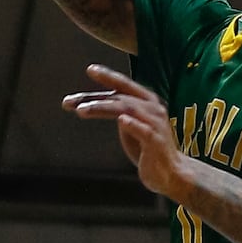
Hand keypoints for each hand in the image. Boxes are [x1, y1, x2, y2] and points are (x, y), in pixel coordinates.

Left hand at [63, 64, 188, 197]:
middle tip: (70, 102)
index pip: (124, 85)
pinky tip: (121, 120)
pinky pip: (144, 131)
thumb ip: (116, 111)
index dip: (107, 77)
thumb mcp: (129, 124)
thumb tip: (91, 102)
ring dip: (102, 108)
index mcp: (146, 101)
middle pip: (120, 97)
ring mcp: (155, 124)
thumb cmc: (146, 148)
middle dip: (93, 98)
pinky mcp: (156, 142)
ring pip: (127, 109)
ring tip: (82, 110)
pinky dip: (133, 125)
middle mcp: (152, 108)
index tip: (91, 69)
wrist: (171, 173)